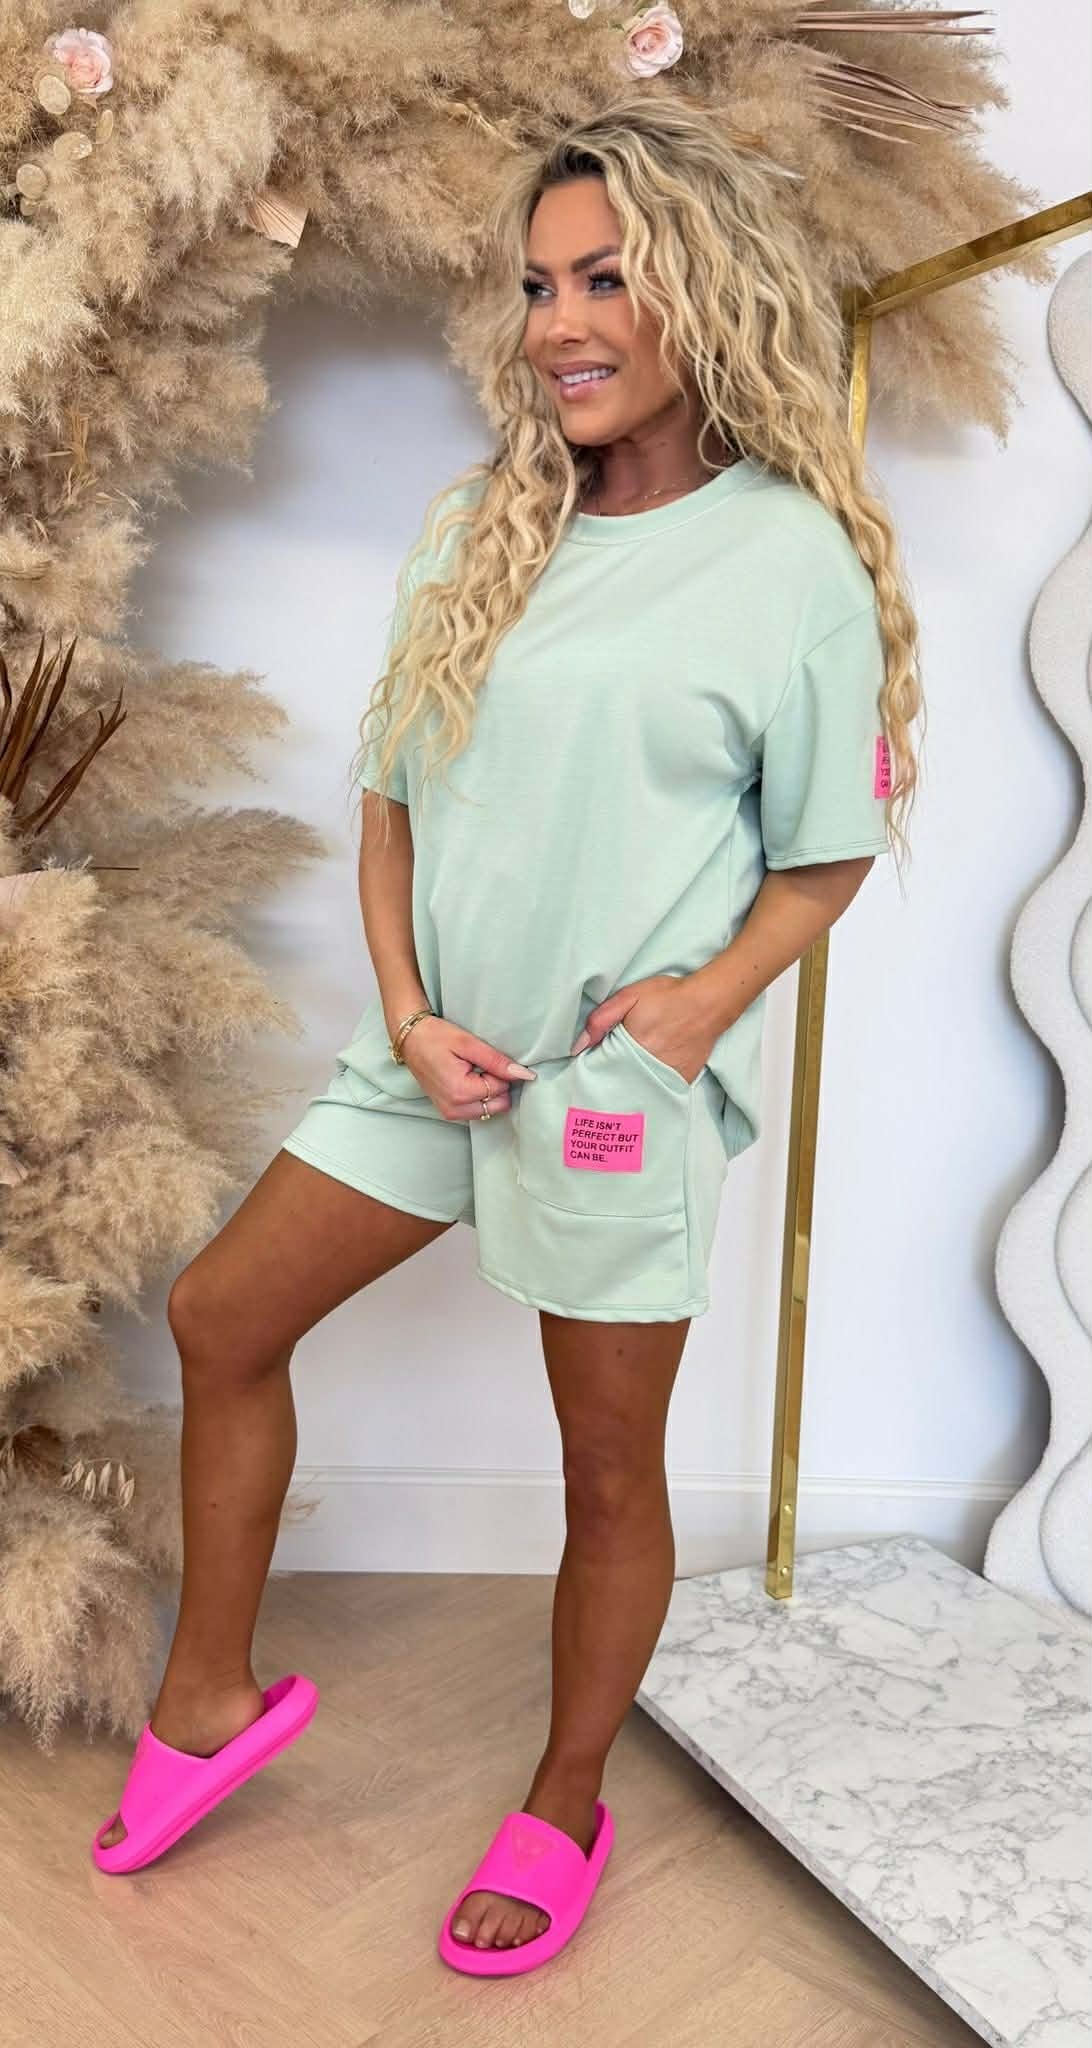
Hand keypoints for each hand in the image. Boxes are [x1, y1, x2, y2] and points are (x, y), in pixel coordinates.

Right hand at [398, 1015, 536, 1121]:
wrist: (409, 1039)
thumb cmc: (435, 1037)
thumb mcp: (469, 1044)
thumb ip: (497, 1062)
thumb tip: (524, 1075)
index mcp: (460, 1092)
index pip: (501, 1088)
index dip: (499, 1071)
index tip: (484, 1058)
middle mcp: (455, 1108)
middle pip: (498, 1105)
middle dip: (496, 1085)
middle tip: (479, 1066)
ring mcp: (450, 1113)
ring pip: (489, 1110)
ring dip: (487, 1093)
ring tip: (471, 1072)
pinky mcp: (447, 1112)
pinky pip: (476, 1111)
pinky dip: (478, 1097)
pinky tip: (467, 1080)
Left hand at [569, 975, 715, 1085]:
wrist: (708, 1003)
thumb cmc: (667, 996)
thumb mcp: (629, 997)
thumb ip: (600, 1020)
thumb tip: (577, 1047)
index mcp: (630, 1048)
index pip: (601, 1070)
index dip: (593, 1070)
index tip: (587, 1072)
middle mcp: (647, 1067)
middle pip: (619, 1084)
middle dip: (609, 1083)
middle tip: (603, 1081)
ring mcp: (666, 1077)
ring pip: (638, 1090)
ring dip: (629, 1088)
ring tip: (623, 1084)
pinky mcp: (680, 1081)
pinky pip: (658, 1090)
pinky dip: (650, 1088)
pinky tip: (644, 1083)